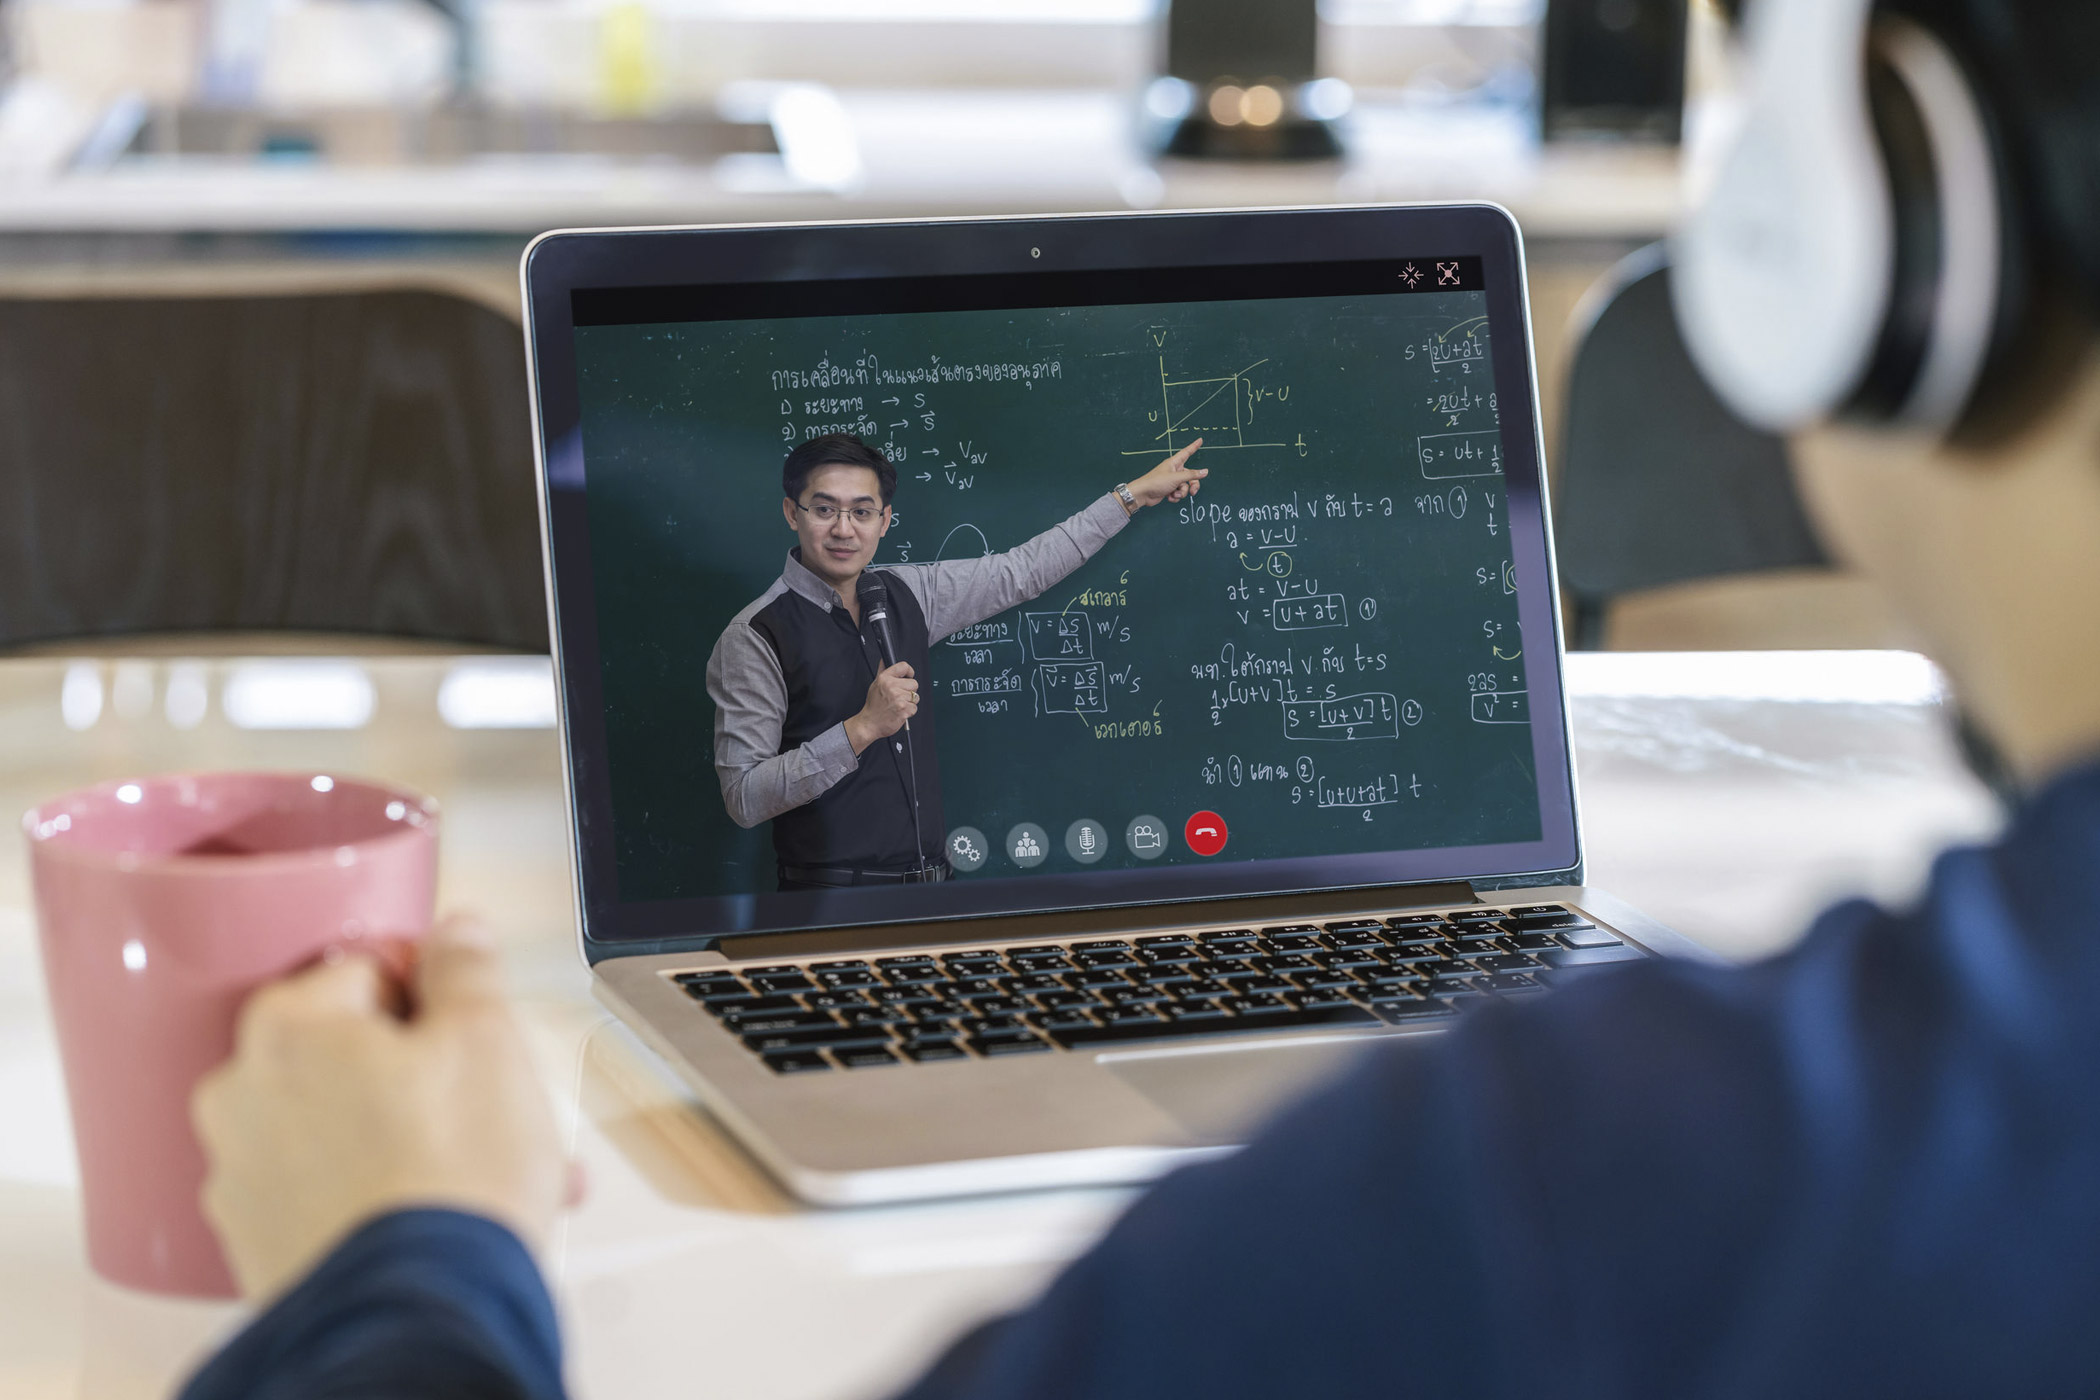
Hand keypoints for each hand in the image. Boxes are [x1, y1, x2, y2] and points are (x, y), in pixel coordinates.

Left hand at [191, 915, 572, 1301]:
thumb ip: (466, 966)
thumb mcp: (486, 1036)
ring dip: (413, 1134)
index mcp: (288, 1026)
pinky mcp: (260, 1242)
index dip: (434, 996)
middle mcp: (243, 1094)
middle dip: (427, 1074)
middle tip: (491, 1101)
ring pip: (345, 1125)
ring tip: (488, 1168)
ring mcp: (243, 1175)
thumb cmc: (446, 1178)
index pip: (370, 969)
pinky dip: (381, 1191)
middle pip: (352, 1052)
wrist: (422, 1307)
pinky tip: (443, 1207)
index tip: (466, 1027)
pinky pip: (328, 1190)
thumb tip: (455, 935)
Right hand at [846, 661, 917, 749]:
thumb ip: (882, 671)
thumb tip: (884, 660)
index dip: (909, 672)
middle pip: (914, 683)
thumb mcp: (875, 685)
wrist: (869, 724)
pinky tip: (900, 712)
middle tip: (900, 697)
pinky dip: (909, 712)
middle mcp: (892, 686)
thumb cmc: (873, 706)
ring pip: (916, 696)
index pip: (904, 666)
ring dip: (909, 702)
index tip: (909, 676)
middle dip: (909, 691)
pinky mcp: (904, 709)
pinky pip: (915, 708)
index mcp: (885, 678)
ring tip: (898, 705)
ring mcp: (898, 698)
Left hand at [1124, 439, 1207, 509]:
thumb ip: (1192, 475)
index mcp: (1174, 463)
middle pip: (1190, 476)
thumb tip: (1205, 472)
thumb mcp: (1177, 478)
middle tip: (1193, 492)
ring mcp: (1172, 480)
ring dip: (1182, 492)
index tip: (1200, 440)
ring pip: (1185, 486)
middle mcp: (1174, 470)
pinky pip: (1178, 493)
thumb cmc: (1156, 482)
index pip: (1187, 452)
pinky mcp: (1169, 489)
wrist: (1143, 494)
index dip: (1194, 446)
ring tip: (1175, 494)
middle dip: (1192, 485)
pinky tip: (1169, 497)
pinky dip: (1175, 496)